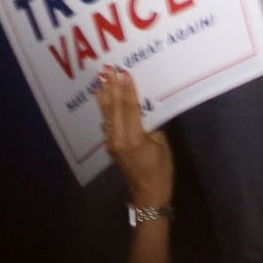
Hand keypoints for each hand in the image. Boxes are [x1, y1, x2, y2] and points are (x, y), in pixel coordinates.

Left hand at [94, 66, 173, 205]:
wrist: (148, 193)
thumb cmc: (161, 170)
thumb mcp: (162, 145)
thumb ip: (151, 127)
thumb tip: (143, 112)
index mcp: (134, 138)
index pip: (129, 108)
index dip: (127, 89)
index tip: (123, 72)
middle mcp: (118, 138)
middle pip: (114, 108)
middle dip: (111, 87)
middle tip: (106, 69)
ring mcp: (112, 143)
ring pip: (107, 114)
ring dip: (105, 96)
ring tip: (101, 80)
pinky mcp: (111, 146)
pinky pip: (107, 123)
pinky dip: (105, 109)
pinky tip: (103, 99)